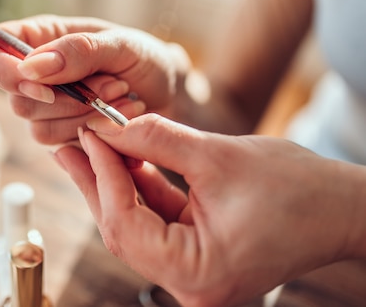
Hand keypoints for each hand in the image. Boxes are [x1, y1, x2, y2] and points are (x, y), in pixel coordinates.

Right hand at [0, 15, 188, 143]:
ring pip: (38, 129)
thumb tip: (30, 67)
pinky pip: (61, 147)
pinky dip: (95, 135)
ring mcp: (44, 110)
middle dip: (67, 98)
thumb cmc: (144, 58)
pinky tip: (121, 119)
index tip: (39, 83)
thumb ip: (78, 50)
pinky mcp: (61, 137)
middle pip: (16, 100)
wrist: (170, 95)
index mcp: (37, 39)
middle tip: (113, 83)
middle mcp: (33, 75)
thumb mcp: (120, 44)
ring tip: (123, 97)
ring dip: (86, 116)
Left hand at [52, 113, 365, 306]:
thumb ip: (157, 140)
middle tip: (70, 144)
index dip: (102, 175)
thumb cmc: (298, 189)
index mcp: (198, 273)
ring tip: (88, 144)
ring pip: (135, 221)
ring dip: (114, 181)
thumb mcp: (219, 156)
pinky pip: (156, 219)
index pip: (125, 223)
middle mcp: (189, 284)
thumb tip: (108, 125)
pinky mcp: (196, 253)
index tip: (89, 133)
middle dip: (97, 181)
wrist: (342, 208)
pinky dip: (139, 186)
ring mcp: (192, 271)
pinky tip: (122, 156)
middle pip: (122, 228)